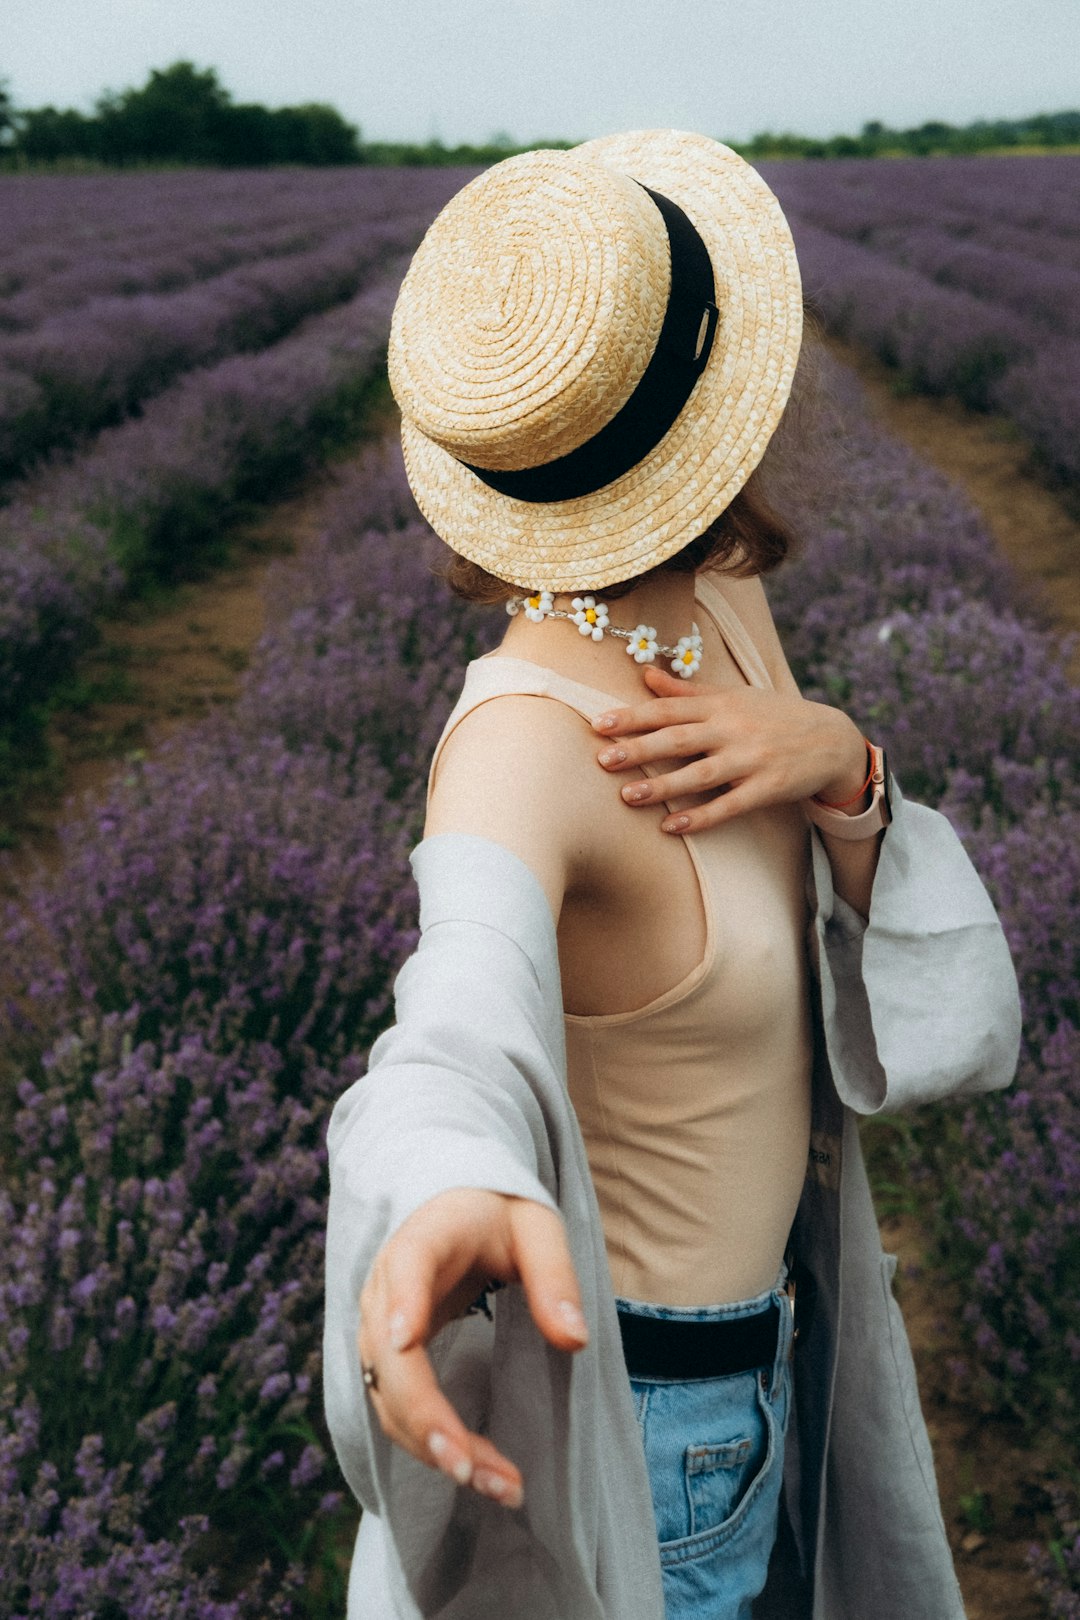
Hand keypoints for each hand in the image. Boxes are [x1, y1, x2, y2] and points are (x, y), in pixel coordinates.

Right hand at [357, 1188, 587, 1510]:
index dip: (403, 1302)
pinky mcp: (388, 1361)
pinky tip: (484, 1472)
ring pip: (390, 1398)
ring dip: (435, 1447)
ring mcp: (380, 1328)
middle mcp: (386, 1287)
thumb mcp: (539, 1228)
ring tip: (501, 1486)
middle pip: (390, 1358)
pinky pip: (400, 1411)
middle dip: (425, 1417)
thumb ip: (555, 1277)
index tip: (406, 1339)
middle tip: (469, 1467)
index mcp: (424, 1239)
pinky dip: (436, 1446)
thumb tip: (575, 1339)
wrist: (459, 1206)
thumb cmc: (501, 1215)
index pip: (408, 1266)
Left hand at [591, 665, 869, 834]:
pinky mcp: (768, 788)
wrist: (834, 740)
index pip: (669, 709)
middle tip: (602, 759)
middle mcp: (733, 730)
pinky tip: (671, 826)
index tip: (598, 724)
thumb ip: (688, 691)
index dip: (633, 716)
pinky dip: (700, 817)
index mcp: (721, 705)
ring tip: (627, 796)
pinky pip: (729, 806)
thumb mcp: (735, 696)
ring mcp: (751, 760)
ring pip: (699, 775)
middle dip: (638, 749)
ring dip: (662, 786)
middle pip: (678, 740)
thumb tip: (646, 675)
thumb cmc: (775, 716)